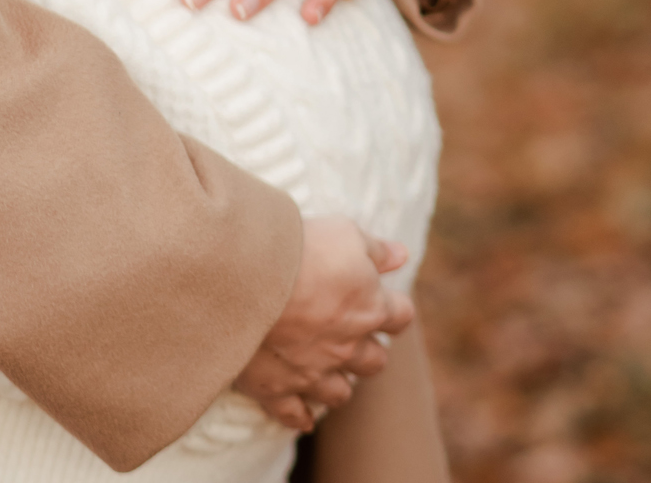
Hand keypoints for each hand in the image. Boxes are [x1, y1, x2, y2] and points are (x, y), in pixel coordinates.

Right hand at [234, 216, 412, 432]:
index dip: (395, 309)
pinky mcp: (278, 389)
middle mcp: (347, 348)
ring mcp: (313, 373)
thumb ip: (376, 250)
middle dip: (368, 350)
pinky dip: (299, 415)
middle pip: (374, 362)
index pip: (401, 316)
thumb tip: (401, 255)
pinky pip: (294, 415)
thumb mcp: (345, 234)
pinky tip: (302, 414)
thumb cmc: (301, 249)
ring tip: (326, 367)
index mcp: (369, 309)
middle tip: (352, 334)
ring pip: (339, 393)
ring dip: (337, 382)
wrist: (248, 276)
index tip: (385, 301)